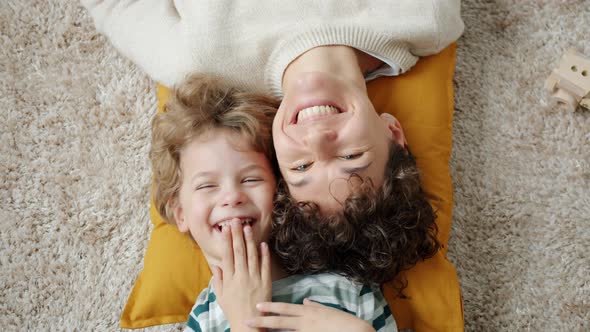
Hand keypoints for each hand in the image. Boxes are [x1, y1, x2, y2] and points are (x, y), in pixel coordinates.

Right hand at [212, 219, 271, 331]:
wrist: (248, 324)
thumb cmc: (233, 310)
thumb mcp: (221, 296)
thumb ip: (218, 279)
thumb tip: (216, 264)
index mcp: (229, 279)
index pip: (227, 255)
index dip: (226, 240)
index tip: (225, 229)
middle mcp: (241, 277)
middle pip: (239, 251)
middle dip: (237, 235)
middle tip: (236, 221)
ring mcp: (254, 279)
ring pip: (252, 256)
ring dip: (249, 240)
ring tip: (248, 227)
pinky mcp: (266, 283)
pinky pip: (265, 266)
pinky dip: (264, 254)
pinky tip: (263, 244)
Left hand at [246, 298, 375, 331]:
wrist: (357, 331)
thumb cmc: (344, 322)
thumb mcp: (328, 310)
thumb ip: (315, 306)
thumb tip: (306, 301)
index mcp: (308, 311)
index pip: (284, 308)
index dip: (270, 307)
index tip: (257, 306)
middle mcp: (305, 321)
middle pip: (279, 320)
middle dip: (262, 320)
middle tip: (246, 320)